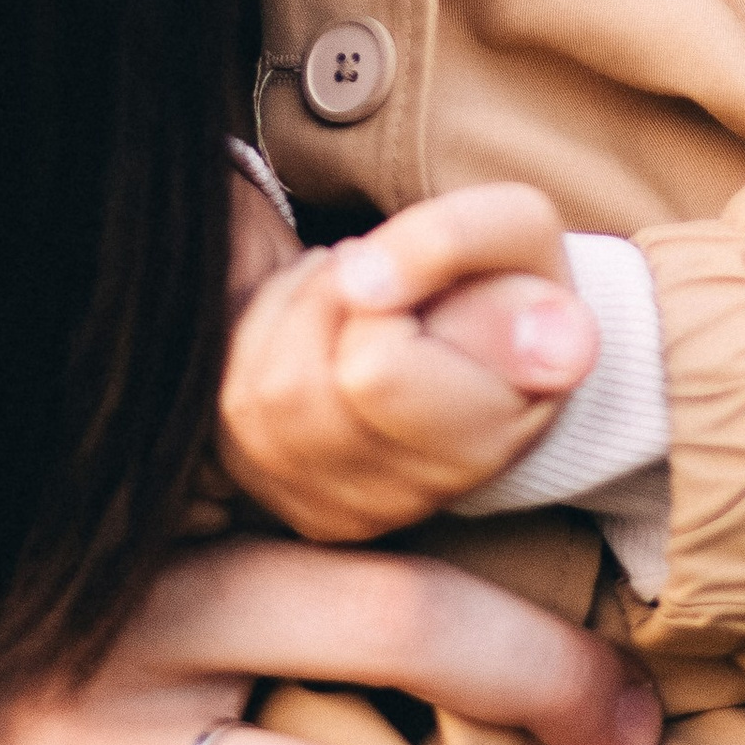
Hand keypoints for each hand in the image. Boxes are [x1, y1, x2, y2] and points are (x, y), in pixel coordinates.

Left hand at [221, 185, 596, 539]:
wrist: (498, 347)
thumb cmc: (502, 279)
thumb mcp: (512, 230)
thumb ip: (457, 239)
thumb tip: (369, 287)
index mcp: (486, 437)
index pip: (371, 370)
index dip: (373, 294)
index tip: (409, 262)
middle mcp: (416, 499)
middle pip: (295, 390)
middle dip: (319, 299)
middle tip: (369, 267)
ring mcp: (351, 514)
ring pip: (255, 402)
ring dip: (286, 319)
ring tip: (345, 294)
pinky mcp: (300, 506)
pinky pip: (232, 421)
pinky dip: (258, 354)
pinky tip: (315, 333)